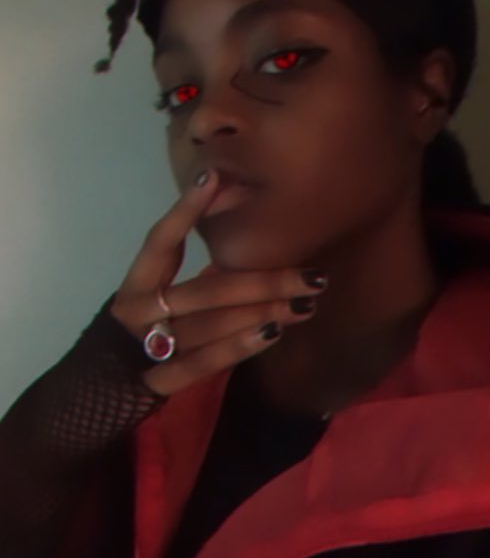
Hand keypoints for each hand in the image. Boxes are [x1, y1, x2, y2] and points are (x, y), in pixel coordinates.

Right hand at [109, 170, 326, 396]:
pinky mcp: (162, 380)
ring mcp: (148, 349)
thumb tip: (233, 199)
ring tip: (306, 302)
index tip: (213, 177)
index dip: (183, 210)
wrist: (110, 380)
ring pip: (211, 326)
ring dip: (263, 313)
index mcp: (136, 282)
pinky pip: (206, 362)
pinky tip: (274, 331)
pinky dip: (240, 346)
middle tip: (311, 274)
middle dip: (263, 281)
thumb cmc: (153, 320)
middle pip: (204, 292)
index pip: (160, 241)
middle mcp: (137, 313)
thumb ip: (194, 257)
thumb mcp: (166, 285)